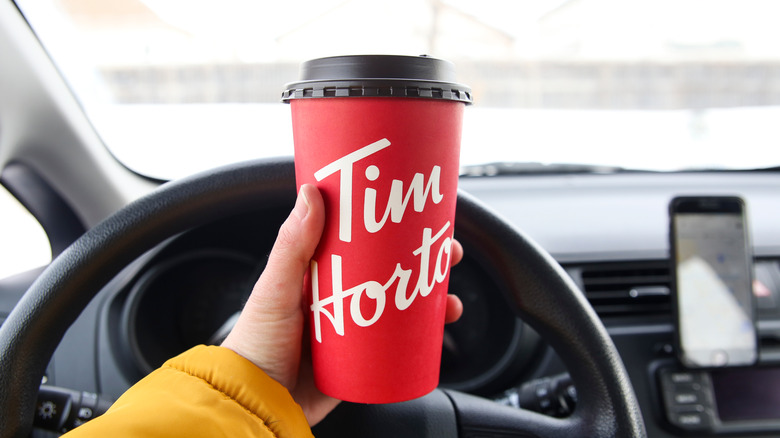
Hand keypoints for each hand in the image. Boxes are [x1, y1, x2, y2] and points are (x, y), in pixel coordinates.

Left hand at [222, 184, 462, 424]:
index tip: (416, 211)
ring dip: (431, 299)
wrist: (259, 404)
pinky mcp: (364, 360)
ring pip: (402, 306)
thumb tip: (312, 194)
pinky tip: (438, 329)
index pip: (360, 239)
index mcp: (318, 273)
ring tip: (449, 299)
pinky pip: (400, 344)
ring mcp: (355, 329)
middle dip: (424, 260)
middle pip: (391, 270)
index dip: (391, 225)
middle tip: (448, 252)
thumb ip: (291, 246)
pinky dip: (424, 336)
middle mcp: (340, 297)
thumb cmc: (256, 345)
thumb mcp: (275, 289)